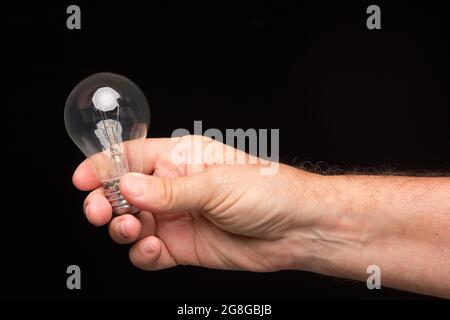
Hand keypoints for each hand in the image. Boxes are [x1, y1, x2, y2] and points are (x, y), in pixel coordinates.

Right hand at [73, 135, 322, 270]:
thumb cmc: (267, 191)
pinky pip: (149, 253)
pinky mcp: (183, 246)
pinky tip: (154, 249)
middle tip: (101, 212)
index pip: (132, 157)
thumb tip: (128, 186)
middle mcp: (175, 189)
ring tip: (130, 230)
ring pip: (132, 224)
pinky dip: (143, 254)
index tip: (82, 179)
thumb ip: (169, 191)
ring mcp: (178, 218)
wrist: (296, 229)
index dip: (104, 166)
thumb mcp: (216, 185)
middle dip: (106, 203)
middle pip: (124, 194)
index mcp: (182, 160)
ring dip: (122, 229)